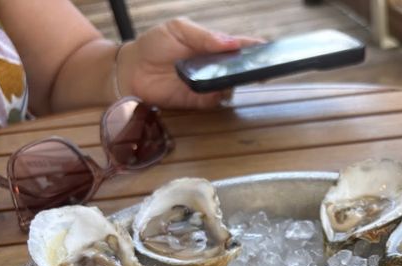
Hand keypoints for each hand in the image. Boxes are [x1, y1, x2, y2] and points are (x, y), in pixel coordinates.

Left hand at [117, 18, 262, 108]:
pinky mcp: (201, 101)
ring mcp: (209, 84)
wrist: (132, 70)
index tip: (269, 49)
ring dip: (237, 81)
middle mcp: (215, 66)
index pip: (240, 45)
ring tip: (240, 76)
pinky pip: (216, 100)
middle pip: (241, 68)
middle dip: (253, 68)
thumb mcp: (178, 29)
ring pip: (232, 85)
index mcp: (213, 45)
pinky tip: (221, 89)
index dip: (256, 47)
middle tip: (263, 68)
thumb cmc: (155, 45)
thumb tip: (230, 42)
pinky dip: (220, 95)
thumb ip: (204, 36)